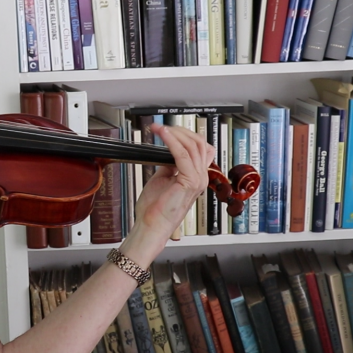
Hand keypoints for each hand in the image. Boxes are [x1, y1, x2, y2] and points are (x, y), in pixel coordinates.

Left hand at [132, 123, 213, 242]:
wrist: (151, 226)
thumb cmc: (155, 209)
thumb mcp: (163, 179)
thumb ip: (169, 165)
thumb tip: (167, 152)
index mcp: (196, 177)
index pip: (200, 148)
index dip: (185, 135)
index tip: (167, 129)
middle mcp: (201, 178)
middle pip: (199, 144)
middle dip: (180, 131)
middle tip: (162, 127)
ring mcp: (198, 180)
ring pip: (193, 147)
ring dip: (175, 134)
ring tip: (160, 129)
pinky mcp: (189, 182)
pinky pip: (183, 155)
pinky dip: (172, 142)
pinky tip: (163, 135)